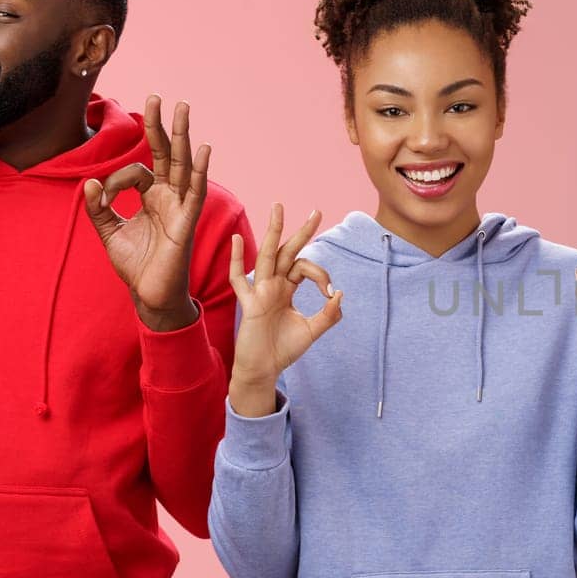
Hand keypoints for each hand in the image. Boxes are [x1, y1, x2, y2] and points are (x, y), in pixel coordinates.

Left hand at [83, 95, 205, 331]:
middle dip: (162, 125)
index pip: (138, 170)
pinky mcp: (186, 222)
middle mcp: (169, 197)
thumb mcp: (109, 232)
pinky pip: (194, 192)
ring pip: (182, 164)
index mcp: (152, 197)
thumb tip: (90, 183)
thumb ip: (99, 208)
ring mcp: (180, 207)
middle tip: (158, 97)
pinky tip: (203, 149)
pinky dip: (198, 170)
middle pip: (167, 154)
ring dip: (182, 136)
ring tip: (183, 108)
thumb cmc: (135, 266)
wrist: (149, 296)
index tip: (103, 194)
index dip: (117, 177)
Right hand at [227, 204, 342, 416]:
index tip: (330, 293)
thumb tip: (340, 294)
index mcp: (287, 289)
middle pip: (287, 252)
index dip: (321, 275)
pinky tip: (237, 240)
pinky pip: (239, 279)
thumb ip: (328, 315)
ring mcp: (260, 292)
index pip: (305, 268)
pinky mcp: (249, 304)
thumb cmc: (284, 349)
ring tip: (278, 208)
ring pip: (267, 256)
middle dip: (302, 232)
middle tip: (317, 211)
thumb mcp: (312, 331)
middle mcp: (273, 285)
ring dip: (273, 232)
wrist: (264, 370)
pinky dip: (237, 260)